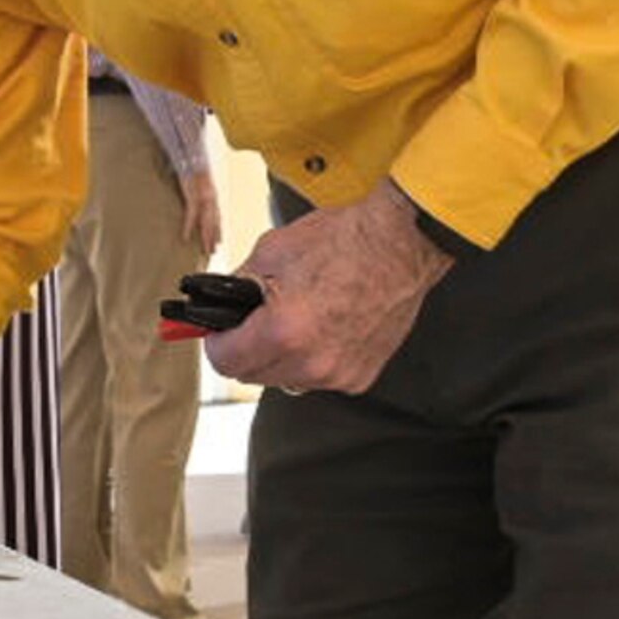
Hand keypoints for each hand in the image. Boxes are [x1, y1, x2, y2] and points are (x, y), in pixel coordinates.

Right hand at [178, 168, 221, 257]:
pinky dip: (189, 227)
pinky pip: (191, 214)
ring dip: (206, 237)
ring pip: (206, 221)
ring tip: (206, 251)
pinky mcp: (192, 192)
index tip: (218, 241)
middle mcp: (210, 194)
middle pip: (214, 220)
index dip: (218, 228)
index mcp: (211, 191)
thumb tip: (190, 190)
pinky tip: (186, 238)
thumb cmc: (189, 159)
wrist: (189, 150)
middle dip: (214, 237)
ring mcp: (203, 194)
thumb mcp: (194, 174)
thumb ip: (194, 184)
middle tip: (212, 252)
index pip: (216, 214)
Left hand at [204, 178, 450, 395]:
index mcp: (283, 332)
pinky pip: (318, 378)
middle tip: (255, 320)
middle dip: (246, 349)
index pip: (225, 361)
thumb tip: (222, 303)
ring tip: (293, 320)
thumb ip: (239, 285)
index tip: (221, 329)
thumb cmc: (343, 240)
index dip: (217, 341)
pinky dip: (312, 359)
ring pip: (284, 379)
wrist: (401, 244)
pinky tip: (323, 328)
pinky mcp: (360, 376)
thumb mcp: (273, 251)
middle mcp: (311, 363)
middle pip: (252, 375)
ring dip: (279, 357)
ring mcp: (338, 374)